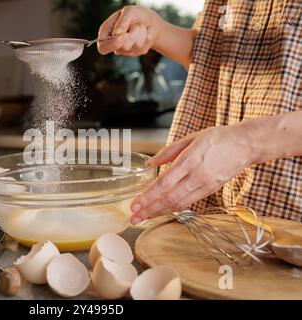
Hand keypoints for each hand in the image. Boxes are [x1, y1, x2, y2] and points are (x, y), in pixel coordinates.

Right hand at [98, 5, 160, 56]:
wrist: (148, 21)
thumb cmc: (135, 15)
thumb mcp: (128, 12)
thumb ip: (122, 21)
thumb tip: (116, 34)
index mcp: (105, 34)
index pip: (103, 47)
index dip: (111, 45)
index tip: (120, 39)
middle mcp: (114, 45)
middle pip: (122, 47)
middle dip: (132, 34)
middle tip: (134, 25)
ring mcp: (124, 50)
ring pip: (135, 46)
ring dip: (140, 33)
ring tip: (138, 27)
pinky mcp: (135, 53)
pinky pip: (143, 48)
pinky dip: (146, 37)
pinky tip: (143, 33)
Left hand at [130, 125, 254, 223]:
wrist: (246, 145)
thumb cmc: (218, 138)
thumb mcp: (191, 137)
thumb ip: (169, 151)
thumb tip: (150, 163)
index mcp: (191, 160)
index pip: (165, 182)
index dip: (148, 196)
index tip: (135, 203)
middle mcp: (197, 176)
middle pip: (169, 198)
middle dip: (149, 209)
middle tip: (133, 216)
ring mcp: (205, 185)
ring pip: (178, 204)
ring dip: (158, 212)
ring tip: (142, 217)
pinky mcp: (210, 191)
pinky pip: (188, 203)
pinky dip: (172, 209)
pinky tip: (160, 211)